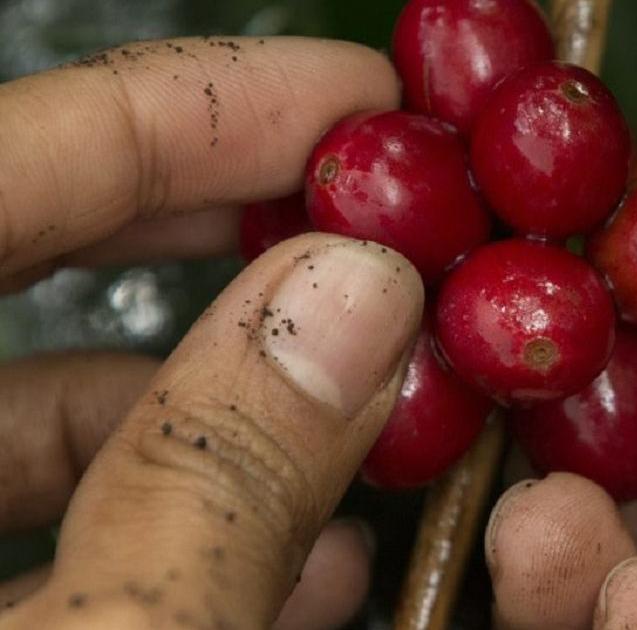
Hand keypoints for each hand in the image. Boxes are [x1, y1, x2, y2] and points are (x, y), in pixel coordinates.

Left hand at [0, 38, 425, 628]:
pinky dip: (189, 524)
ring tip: (379, 404)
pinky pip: (53, 534)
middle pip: (21, 256)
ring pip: (54, 411)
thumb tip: (355, 301)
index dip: (191, 109)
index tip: (354, 103)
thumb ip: (212, 479)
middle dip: (222, 231)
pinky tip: (309, 554)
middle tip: (370, 217)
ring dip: (236, 400)